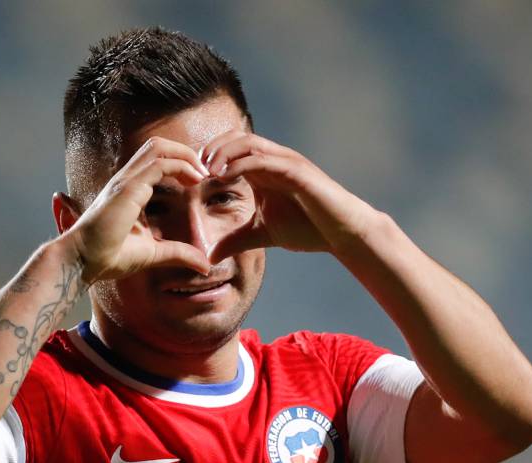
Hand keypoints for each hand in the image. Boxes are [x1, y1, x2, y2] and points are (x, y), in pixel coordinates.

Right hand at [60, 137, 211, 282]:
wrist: (83, 261)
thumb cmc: (108, 256)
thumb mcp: (153, 254)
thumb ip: (178, 254)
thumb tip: (204, 266)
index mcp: (130, 189)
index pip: (157, 159)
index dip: (181, 163)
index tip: (199, 181)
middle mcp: (127, 179)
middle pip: (158, 144)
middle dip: (185, 152)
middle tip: (205, 173)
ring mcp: (126, 180)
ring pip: (158, 147)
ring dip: (185, 155)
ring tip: (202, 174)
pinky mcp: (128, 188)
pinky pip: (159, 164)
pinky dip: (181, 166)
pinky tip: (195, 182)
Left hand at [200, 131, 387, 261]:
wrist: (342, 233)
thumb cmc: (309, 229)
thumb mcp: (262, 235)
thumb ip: (236, 240)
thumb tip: (210, 255)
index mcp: (264, 170)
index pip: (230, 150)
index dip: (207, 158)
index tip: (189, 177)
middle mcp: (274, 159)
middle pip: (235, 138)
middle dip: (210, 149)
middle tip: (193, 170)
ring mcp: (286, 162)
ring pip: (248, 142)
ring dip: (223, 152)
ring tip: (206, 170)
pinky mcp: (296, 171)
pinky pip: (264, 159)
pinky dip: (241, 163)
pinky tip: (224, 177)